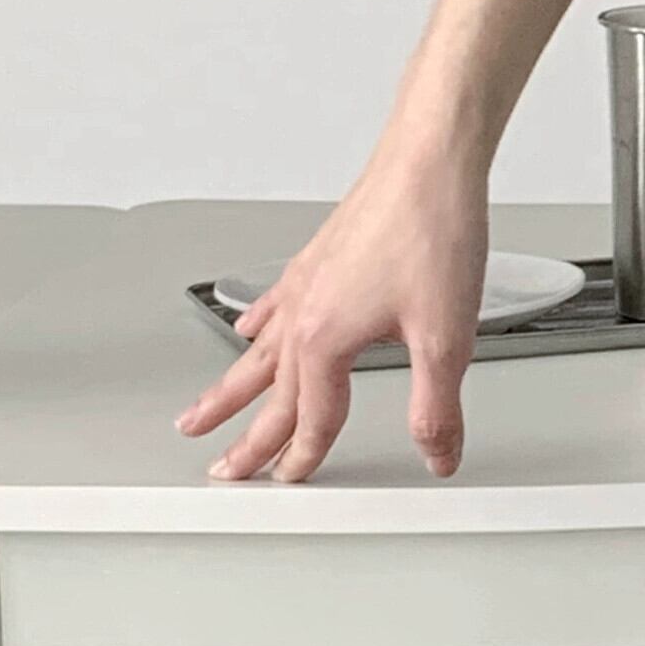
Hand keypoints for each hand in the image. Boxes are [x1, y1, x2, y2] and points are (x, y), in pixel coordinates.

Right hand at [176, 144, 490, 483]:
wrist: (429, 163)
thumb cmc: (433, 232)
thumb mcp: (446, 337)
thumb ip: (436, 406)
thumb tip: (437, 453)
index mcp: (326, 339)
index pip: (314, 418)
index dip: (305, 458)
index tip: (292, 482)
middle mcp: (304, 313)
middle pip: (270, 394)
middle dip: (245, 439)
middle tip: (222, 471)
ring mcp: (305, 284)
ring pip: (258, 353)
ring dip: (228, 389)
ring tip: (198, 416)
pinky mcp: (317, 261)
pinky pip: (273, 306)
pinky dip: (256, 327)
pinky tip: (247, 333)